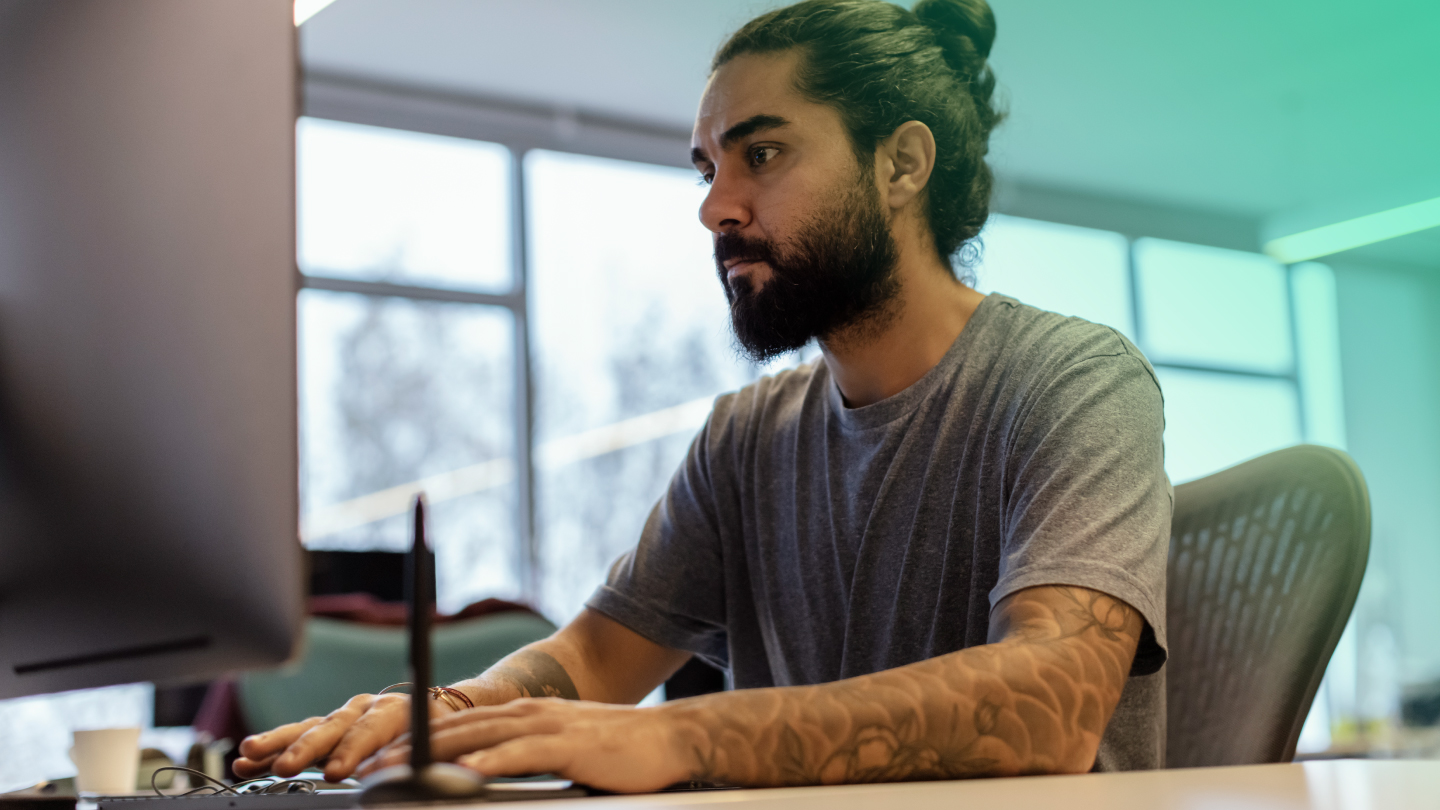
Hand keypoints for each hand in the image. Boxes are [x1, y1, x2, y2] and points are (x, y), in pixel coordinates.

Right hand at [234, 692, 450, 781]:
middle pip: (330, 728)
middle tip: (284, 767)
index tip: (338, 772)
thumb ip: (418, 757)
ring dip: (276, 744)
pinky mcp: (327, 729)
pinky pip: (296, 737)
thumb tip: (405, 776)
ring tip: (248, 756)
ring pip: (306, 729)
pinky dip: (272, 749)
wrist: (437, 712)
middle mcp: (362, 709)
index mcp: (392, 710)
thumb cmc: (439, 732)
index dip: (352, 752)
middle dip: (306, 749)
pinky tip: (245, 759)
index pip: (369, 732)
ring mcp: (342, 717)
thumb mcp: (438, 743)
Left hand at [361, 699, 690, 793]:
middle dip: (404, 749)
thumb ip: (524, 757)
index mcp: (524, 714)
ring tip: (392, 772)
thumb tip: (484, 776)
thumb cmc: (619, 751)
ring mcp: (546, 726)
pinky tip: (461, 773)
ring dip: (429, 755)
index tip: (376, 759)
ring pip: (475, 738)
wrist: (671, 738)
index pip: (458, 726)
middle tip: (363, 768)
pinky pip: (517, 754)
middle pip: (455, 729)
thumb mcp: (562, 749)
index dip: (413, 740)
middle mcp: (528, 713)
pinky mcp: (566, 745)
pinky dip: (485, 763)